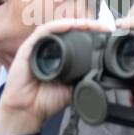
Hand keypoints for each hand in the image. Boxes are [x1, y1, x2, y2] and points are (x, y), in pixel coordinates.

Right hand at [0, 17, 112, 134]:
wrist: (27, 111)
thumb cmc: (45, 101)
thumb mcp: (72, 87)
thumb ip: (83, 76)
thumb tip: (103, 70)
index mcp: (59, 57)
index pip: (76, 39)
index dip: (91, 34)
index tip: (106, 33)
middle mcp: (47, 49)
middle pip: (68, 30)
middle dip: (86, 25)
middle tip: (102, 26)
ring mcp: (37, 48)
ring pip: (57, 28)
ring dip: (73, 23)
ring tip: (88, 24)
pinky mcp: (27, 49)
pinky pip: (41, 33)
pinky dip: (55, 26)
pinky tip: (67, 25)